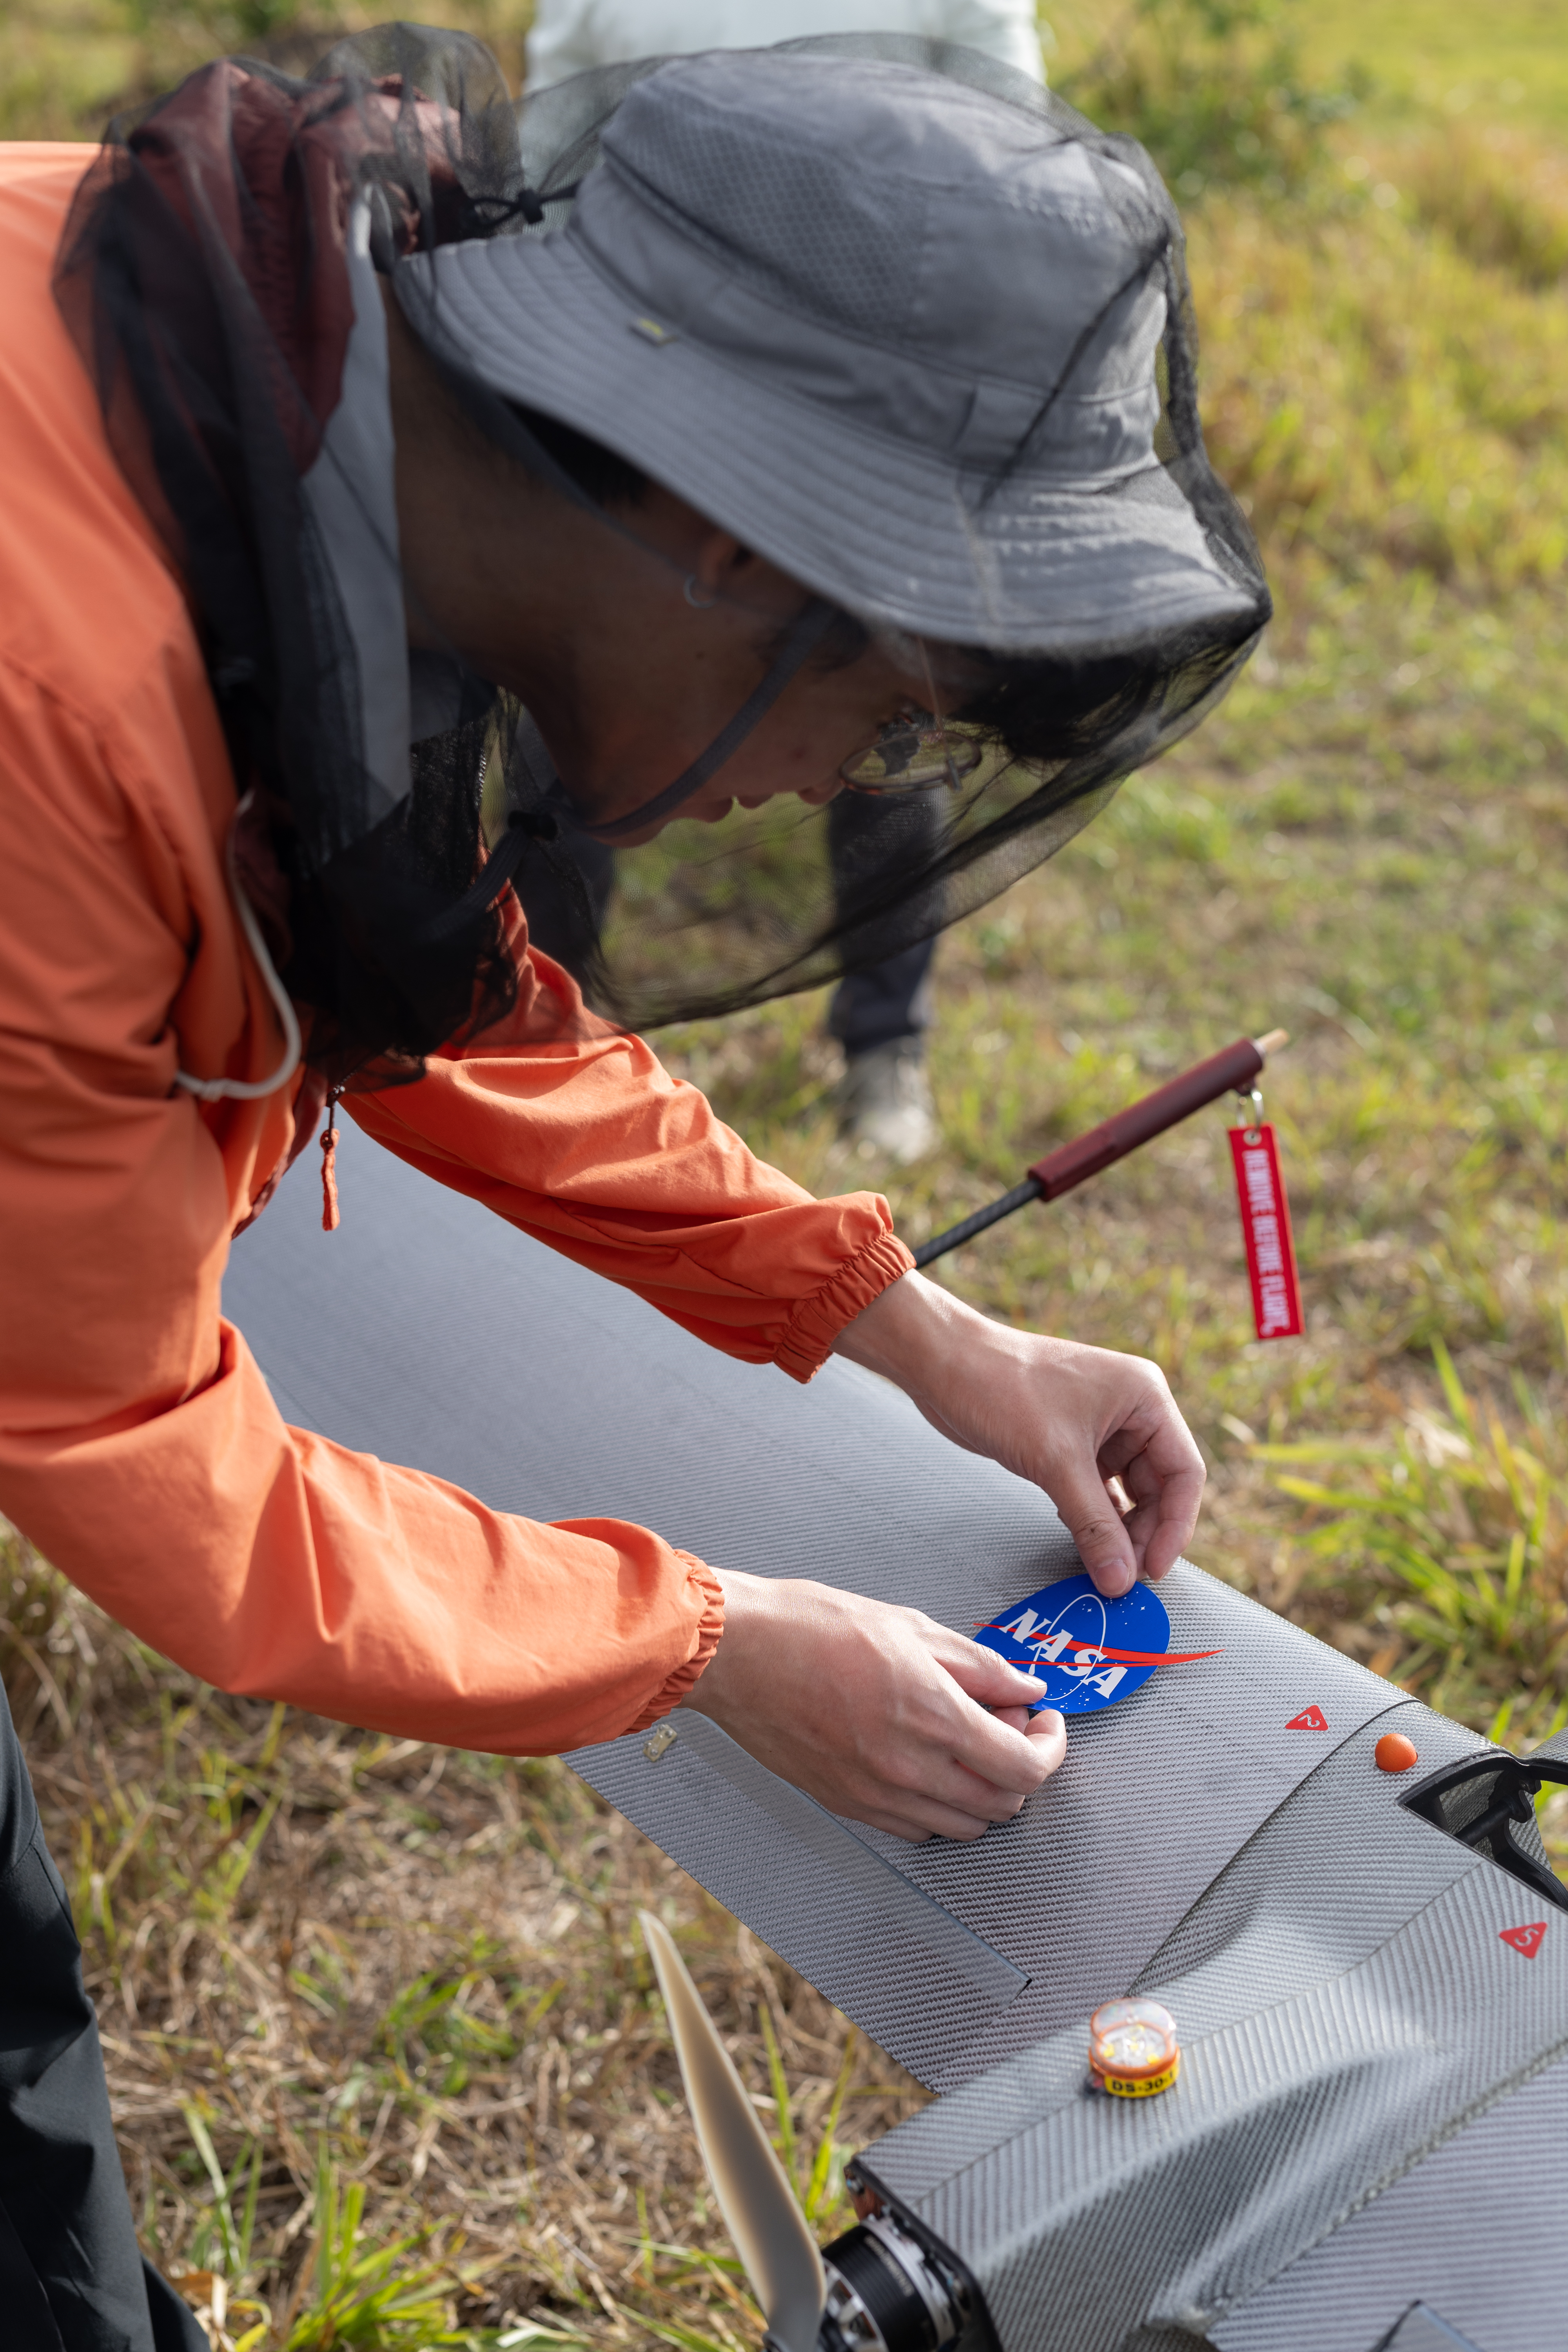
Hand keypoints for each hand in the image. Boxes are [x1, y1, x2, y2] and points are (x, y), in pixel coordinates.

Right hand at [683, 1569, 1066, 1840]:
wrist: (736, 1652)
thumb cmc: (810, 1628)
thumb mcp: (910, 1627)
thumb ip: (979, 1666)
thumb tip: (1025, 1688)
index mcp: (933, 1716)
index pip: (1025, 1766)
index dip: (1050, 1747)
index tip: (1044, 1722)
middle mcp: (910, 1768)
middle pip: (1003, 1804)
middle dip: (1021, 1767)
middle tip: (1008, 1725)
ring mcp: (877, 1795)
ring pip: (964, 1826)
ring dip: (983, 1792)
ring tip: (967, 1744)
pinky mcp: (848, 1805)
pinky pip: (917, 1831)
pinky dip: (939, 1808)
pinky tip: (928, 1765)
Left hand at [834, 1272, 1204, 1597]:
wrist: (944, 1364)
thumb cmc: (1001, 1386)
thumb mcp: (1056, 1462)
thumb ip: (1093, 1524)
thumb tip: (1120, 1579)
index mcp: (1145, 1397)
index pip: (1183, 1472)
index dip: (1174, 1526)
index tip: (1154, 1568)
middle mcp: (1130, 1409)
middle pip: (1158, 1486)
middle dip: (1143, 1532)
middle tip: (1122, 1574)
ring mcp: (1100, 1425)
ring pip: (1127, 1491)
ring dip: (1116, 1528)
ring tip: (1102, 1563)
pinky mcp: (1069, 1441)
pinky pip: (1096, 1488)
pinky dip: (1092, 1514)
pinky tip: (1079, 1537)